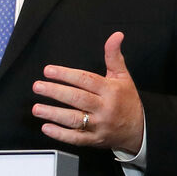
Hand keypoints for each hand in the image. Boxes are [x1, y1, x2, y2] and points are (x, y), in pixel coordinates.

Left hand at [31, 31, 143, 153]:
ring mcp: (100, 125)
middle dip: (56, 92)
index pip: (86, 80)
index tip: (48, 71)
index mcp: (111, 90)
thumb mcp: (123, 76)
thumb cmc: (127, 100)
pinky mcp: (95, 139)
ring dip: (54, 114)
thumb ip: (114, 56)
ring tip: (37, 108)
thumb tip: (116, 35)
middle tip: (38, 86)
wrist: (139, 129)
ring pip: (74, 119)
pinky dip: (61, 134)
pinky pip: (76, 138)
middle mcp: (105, 107)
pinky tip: (46, 127)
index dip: (66, 75)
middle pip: (77, 99)